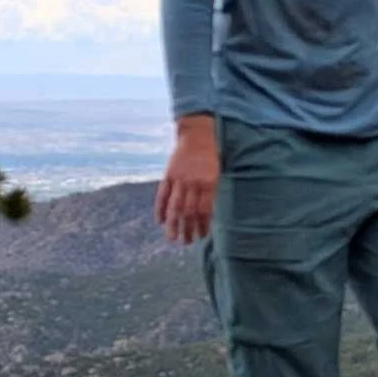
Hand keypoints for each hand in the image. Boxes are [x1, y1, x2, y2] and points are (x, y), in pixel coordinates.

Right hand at [156, 117, 219, 243]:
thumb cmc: (211, 156)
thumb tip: (208, 216)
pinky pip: (162, 195)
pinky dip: (159, 209)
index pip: (204, 210)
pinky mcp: (168, 175)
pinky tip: (160, 221)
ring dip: (173, 225)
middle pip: (189, 211)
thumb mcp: (217, 173)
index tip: (202, 236)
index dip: (203, 225)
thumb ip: (212, 193)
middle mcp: (192, 182)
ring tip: (172, 239)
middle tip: (187, 242)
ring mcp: (179, 179)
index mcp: (208, 182)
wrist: (197, 134)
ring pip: (175, 206)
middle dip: (188, 229)